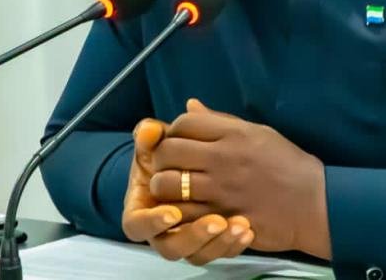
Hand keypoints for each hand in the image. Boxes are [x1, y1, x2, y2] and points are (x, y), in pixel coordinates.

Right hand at [122, 118, 255, 264]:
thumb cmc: (171, 153)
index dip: (152, 222)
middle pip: (170, 247)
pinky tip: (248, 230)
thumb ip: (151, 136)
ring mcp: (188, 238)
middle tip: (216, 221)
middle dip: (193, 236)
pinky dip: (233, 244)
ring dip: (217, 242)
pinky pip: (220, 252)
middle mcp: (163, 229)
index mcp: (143, 208)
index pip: (137, 225)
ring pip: (197, 254)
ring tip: (239, 224)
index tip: (173, 212)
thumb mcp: (160, 142)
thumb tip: (151, 130)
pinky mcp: (211, 241)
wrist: (197, 163)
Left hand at [148, 99, 330, 257]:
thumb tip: (189, 105)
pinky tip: (183, 209)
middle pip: (168, 151)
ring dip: (164, 187)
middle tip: (169, 166)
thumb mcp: (258, 132)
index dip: (174, 130)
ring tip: (172, 190)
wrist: (314, 203)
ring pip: (168, 184)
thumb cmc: (288, 164)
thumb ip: (220, 120)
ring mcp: (222, 190)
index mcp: (234, 134)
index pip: (184, 122)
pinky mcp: (222, 217)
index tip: (179, 141)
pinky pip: (183, 213)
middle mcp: (224, 158)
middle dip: (161, 158)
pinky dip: (176, 212)